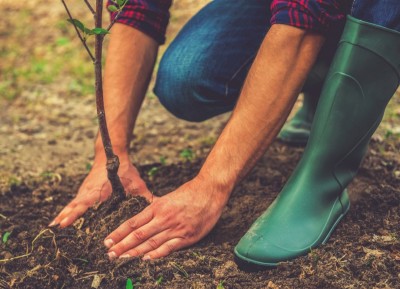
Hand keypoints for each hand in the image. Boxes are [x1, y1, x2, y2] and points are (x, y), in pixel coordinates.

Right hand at [50, 158, 151, 227]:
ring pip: (73, 203)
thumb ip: (145, 196)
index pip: (86, 203)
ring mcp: (86, 190)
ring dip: (64, 213)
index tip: (66, 222)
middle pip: (76, 204)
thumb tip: (158, 206)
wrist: (111, 153)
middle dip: (66, 216)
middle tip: (56, 228)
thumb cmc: (125, 169)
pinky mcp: (85, 190)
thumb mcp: (137, 182)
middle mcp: (90, 190)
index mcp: (101, 190)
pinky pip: (75, 201)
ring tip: (54, 226)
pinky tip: (62, 219)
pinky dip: (68, 209)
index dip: (76, 213)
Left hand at [104, 177, 228, 259]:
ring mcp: (175, 228)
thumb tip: (143, 215)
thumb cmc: (190, 192)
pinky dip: (157, 254)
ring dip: (135, 252)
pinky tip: (146, 259)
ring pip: (151, 242)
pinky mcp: (187, 236)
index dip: (119, 233)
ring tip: (122, 259)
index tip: (107, 241)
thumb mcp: (169, 197)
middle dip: (122, 245)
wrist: (210, 190)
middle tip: (109, 254)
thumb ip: (156, 208)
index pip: (133, 222)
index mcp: (157, 207)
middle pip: (138, 234)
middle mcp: (163, 218)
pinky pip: (169, 247)